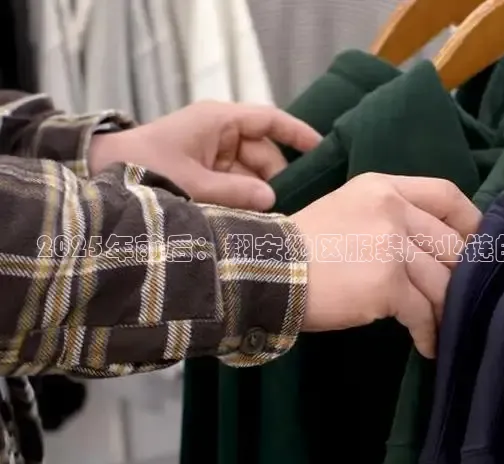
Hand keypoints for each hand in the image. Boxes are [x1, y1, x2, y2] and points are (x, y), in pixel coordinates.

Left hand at [89, 100, 321, 210]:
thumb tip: (274, 200)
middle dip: (274, 179)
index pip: (269, 120)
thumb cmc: (145, 170)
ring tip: (267, 220)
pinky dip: (242, 200)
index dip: (298, 134)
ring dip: (257, 195)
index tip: (323, 150)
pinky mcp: (203, 173)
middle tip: (285, 209)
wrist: (98, 175)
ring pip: (250, 173)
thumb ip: (236, 194)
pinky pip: (234, 184)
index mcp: (218, 121)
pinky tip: (250, 219)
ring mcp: (211, 154)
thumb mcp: (193, 184)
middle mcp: (219, 133)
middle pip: (263, 153)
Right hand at [290, 173, 480, 357]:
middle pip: (451, 243)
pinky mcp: (387, 283)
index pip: (445, 194)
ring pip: (441, 282)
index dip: (470, 222)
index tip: (477, 246)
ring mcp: (391, 245)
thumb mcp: (345, 211)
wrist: (262, 270)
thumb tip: (430, 250)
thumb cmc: (300, 247)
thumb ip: (387, 218)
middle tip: (460, 298)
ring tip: (443, 327)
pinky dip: (428, 332)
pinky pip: (422, 312)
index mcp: (382, 188)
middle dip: (461, 275)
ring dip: (445, 310)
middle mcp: (392, 210)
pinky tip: (426, 345)